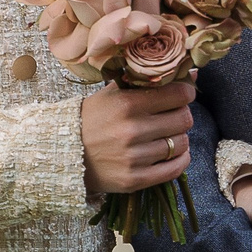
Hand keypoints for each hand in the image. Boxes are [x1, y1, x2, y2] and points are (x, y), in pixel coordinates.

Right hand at [82, 81, 194, 196]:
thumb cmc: (91, 118)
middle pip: (184, 119)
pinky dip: (180, 160)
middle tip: (173, 114)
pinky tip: (172, 153)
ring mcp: (133, 158)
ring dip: (178, 137)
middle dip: (182, 114)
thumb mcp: (112, 93)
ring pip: (181, 143)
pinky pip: (174, 169)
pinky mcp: (134, 180)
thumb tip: (188, 72)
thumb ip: (146, 82)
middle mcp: (131, 131)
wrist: (63, 152)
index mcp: (127, 104)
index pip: (178, 95)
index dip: (186, 93)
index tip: (183, 94)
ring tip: (166, 135)